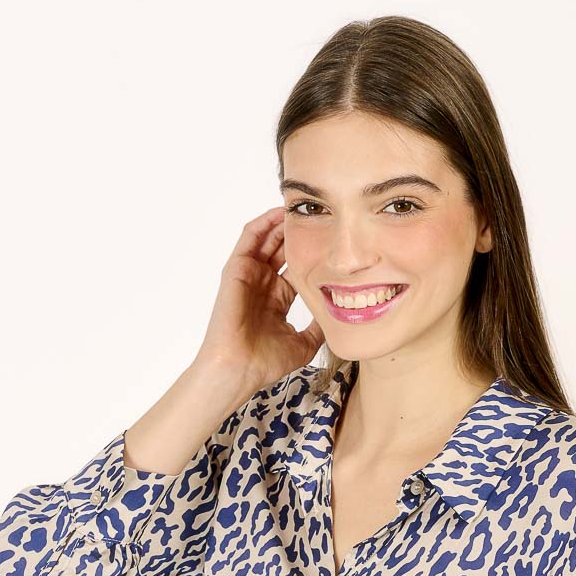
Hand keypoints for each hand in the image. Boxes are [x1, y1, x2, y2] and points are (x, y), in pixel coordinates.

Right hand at [193, 206, 324, 397]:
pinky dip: (263, 223)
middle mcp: (263, 284)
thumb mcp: (304, 343)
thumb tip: (338, 316)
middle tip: (320, 215)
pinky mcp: (236, 270)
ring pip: (267, 239)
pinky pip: (249, 238)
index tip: (334, 241)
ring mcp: (249, 276)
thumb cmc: (266, 361)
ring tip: (301, 207)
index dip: (314, 253)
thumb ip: (319, 327)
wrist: (240, 367)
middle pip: (283, 249)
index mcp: (277, 299)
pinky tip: (278, 213)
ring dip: (282, 222)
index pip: (297, 268)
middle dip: (299, 232)